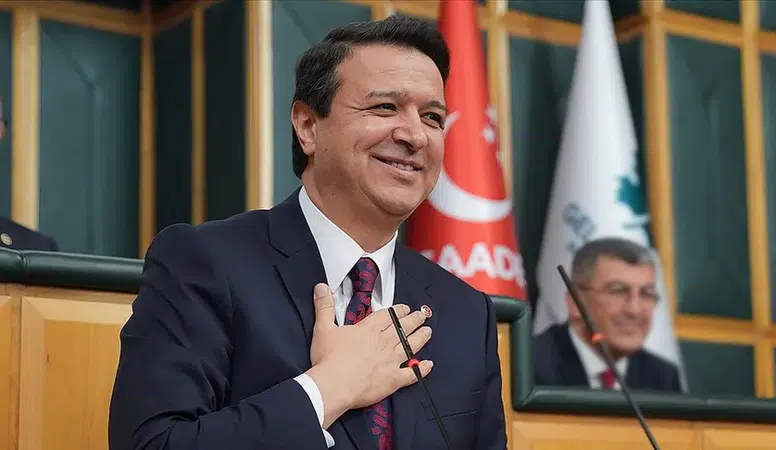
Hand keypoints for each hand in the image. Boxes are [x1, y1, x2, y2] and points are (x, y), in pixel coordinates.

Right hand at [305, 283, 433, 427]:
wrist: (334, 385)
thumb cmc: (328, 359)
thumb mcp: (323, 328)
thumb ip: (324, 307)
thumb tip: (321, 287)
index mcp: (368, 329)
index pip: (387, 316)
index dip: (397, 311)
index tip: (405, 308)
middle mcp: (383, 343)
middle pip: (402, 327)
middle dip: (414, 320)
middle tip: (422, 314)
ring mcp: (390, 361)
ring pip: (411, 346)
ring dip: (420, 338)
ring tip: (428, 332)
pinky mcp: (393, 380)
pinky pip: (412, 373)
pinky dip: (422, 369)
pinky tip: (428, 365)